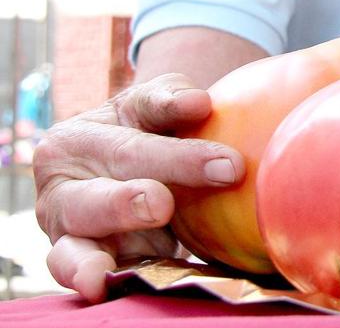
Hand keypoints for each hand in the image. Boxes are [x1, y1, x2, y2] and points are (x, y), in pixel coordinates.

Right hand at [33, 74, 245, 302]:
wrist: (132, 165)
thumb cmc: (149, 129)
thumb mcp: (155, 106)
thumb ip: (171, 100)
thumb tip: (198, 103)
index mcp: (76, 141)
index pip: (132, 146)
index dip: (180, 156)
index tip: (230, 165)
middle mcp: (64, 190)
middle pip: (102, 196)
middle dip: (133, 202)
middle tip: (164, 204)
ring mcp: (69, 233)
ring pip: (75, 243)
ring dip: (101, 247)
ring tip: (127, 244)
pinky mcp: (82, 264)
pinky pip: (84, 273)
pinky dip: (92, 277)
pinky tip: (101, 284)